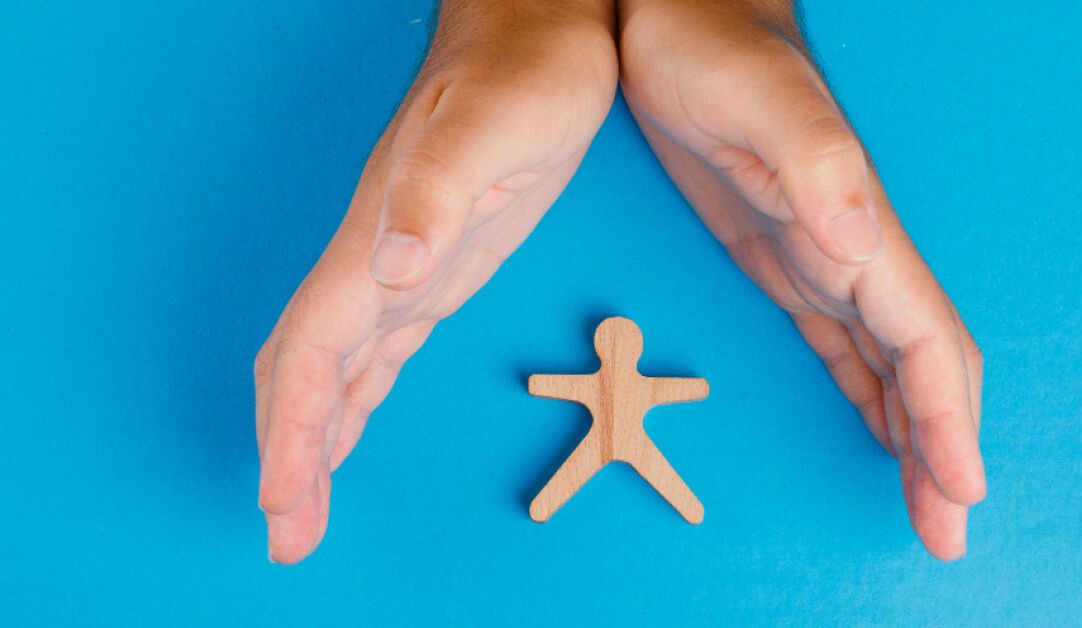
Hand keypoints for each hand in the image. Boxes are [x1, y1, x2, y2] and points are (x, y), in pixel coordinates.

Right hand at [255, 0, 617, 563]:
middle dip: (292, 452)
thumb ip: (437, 194)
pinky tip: (349, 429)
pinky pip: (379, 349)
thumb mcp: (494, 127)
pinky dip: (356, 400)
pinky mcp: (438, 266)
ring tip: (302, 505)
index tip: (282, 497)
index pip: (316, 349)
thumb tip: (392, 268)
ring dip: (317, 438)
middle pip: (311, 371)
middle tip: (287, 533)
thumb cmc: (523, 73)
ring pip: (340, 368)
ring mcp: (405, 266)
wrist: (536, 32)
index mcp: (380, 237)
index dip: (293, 425)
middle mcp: (380, 260)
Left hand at [618, 0, 984, 558]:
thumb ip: (815, 166)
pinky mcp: (784, 258)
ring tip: (927, 503)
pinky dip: (868, 394)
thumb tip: (863, 248)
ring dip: (912, 435)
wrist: (680, 14)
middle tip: (947, 533)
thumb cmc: (709, 45)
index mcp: (855, 228)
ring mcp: (822, 257)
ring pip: (887, 364)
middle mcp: (852, 252)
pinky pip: (843, 343)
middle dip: (941, 449)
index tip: (960, 489)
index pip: (924, 341)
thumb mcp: (755, 98)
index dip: (947, 418)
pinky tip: (877, 428)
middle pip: (919, 367)